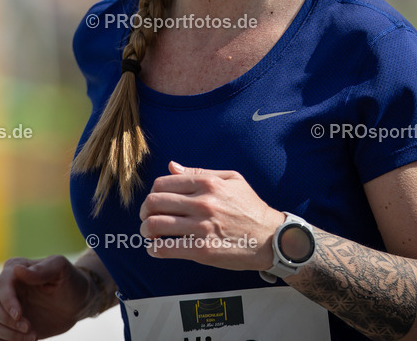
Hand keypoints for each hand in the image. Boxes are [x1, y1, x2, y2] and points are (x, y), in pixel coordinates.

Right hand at [0, 255, 92, 339]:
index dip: (7, 301)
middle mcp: (6, 289)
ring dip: (9, 334)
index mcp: (15, 270)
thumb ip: (41, 270)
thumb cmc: (70, 281)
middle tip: (29, 328)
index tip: (19, 315)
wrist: (77, 303)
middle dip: (7, 321)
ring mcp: (6, 309)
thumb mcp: (61, 269)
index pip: (1, 285)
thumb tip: (17, 270)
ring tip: (33, 336)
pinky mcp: (10, 327)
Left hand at [139, 160, 284, 270]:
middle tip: (146, 217)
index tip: (153, 202)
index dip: (152, 193)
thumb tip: (172, 166)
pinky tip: (155, 249)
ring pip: (156, 225)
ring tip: (149, 233)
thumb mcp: (231, 180)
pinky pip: (167, 248)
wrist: (271, 238)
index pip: (163, 184)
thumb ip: (199, 171)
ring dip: (146, 230)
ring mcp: (201, 227)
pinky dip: (155, 249)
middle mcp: (202, 203)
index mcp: (207, 183)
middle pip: (155, 203)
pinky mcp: (203, 250)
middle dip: (144, 211)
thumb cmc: (251, 207)